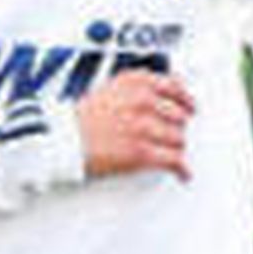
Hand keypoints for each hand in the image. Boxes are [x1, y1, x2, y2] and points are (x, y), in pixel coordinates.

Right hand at [77, 67, 195, 180]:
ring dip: (176, 148)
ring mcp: (142, 126)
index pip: (174, 86)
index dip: (185, 100)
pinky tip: (182, 171)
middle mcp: (142, 101)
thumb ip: (137, 90)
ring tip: (170, 153)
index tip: (190, 107)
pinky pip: (173, 160)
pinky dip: (181, 168)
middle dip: (177, 126)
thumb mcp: (109, 90)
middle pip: (179, 115)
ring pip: (179, 138)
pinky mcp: (141, 152)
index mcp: (135, 82)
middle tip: (173, 135)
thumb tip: (164, 100)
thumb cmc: (80, 121)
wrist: (62, 141)